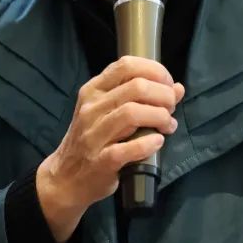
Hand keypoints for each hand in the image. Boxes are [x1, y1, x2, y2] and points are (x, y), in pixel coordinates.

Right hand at [36, 56, 184, 242]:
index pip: (126, 65)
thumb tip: (177, 88)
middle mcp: (91, 108)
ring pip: (132, 113)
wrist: (65, 177)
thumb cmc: (92, 140)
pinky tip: (157, 142)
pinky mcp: (100, 161)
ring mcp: (93, 134)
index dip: (155, 71)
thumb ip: (140, 97)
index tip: (168, 85)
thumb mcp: (109, 113)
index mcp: (93, 90)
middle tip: (170, 109)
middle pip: (136, 87)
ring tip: (167, 125)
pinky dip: (148, 144)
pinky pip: (128, 148)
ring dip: (159, 117)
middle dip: (163, 96)